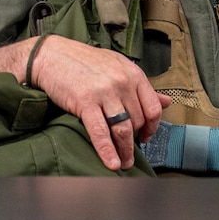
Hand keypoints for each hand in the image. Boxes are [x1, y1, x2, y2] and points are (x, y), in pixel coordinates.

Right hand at [0, 35, 171, 171]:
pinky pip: (100, 132)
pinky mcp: (85, 102)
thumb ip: (142, 87)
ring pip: (122, 129)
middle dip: (135, 140)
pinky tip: (111, 163)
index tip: (146, 137)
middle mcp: (123, 83)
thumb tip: (167, 102)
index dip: (152, 127)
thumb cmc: (86, 62)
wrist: (52, 55)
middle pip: (137, 121)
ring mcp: (105, 93)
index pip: (153, 108)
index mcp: (134, 75)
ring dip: (125, 151)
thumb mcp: (119, 68)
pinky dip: (107, 150)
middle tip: (130, 153)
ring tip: (124, 164)